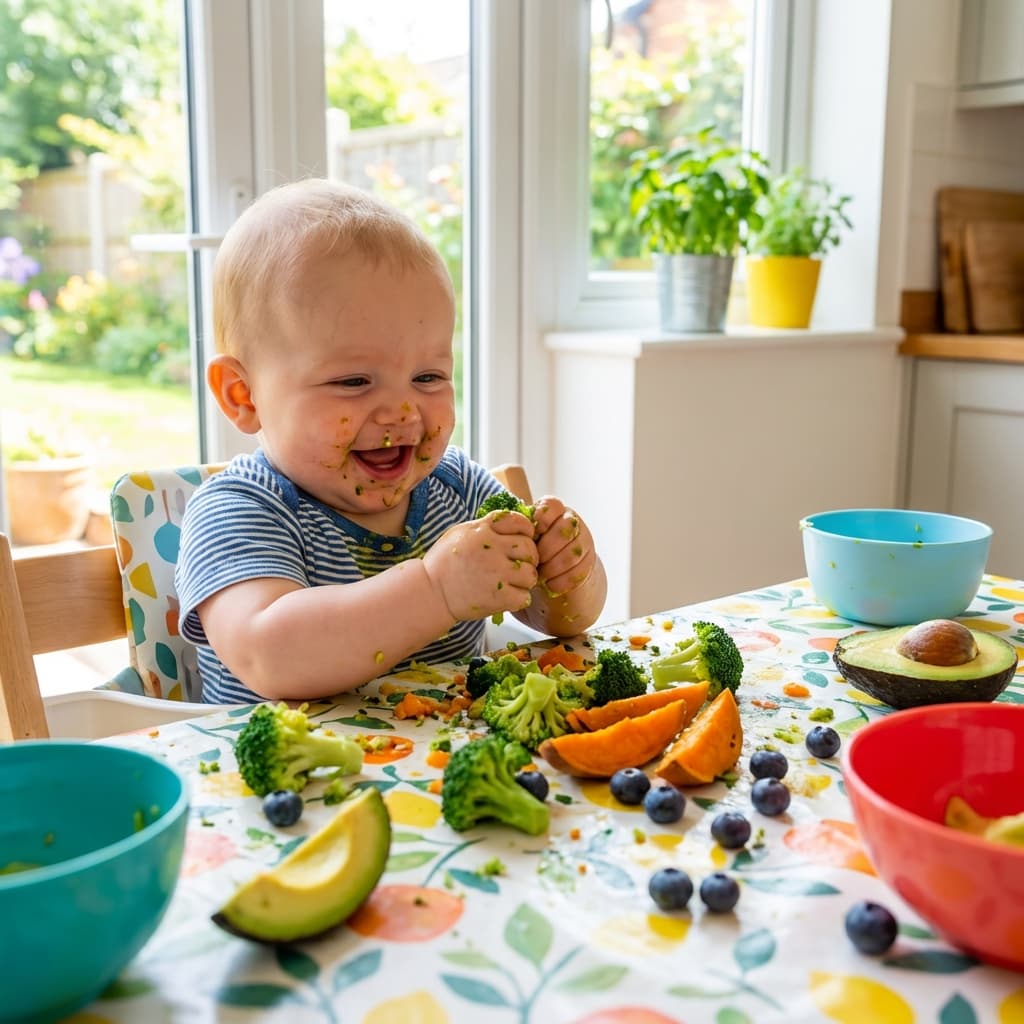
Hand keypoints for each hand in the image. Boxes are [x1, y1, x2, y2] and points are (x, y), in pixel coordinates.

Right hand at [423, 511, 537, 621]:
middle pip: (529, 548)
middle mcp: (491, 548)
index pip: (518, 521)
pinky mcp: (497, 597)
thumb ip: (486, 527)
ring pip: (530, 573)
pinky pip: (524, 596)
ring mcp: (496, 573)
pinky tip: (509, 597)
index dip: (526, 531)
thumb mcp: (461, 533)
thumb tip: (512, 525)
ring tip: (514, 582)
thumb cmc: (444, 563)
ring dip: (525, 579)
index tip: (523, 539)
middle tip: (520, 565)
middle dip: (529, 557)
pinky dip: (519, 598)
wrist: (430, 592)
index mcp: (482, 530)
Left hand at [531, 496, 597, 597]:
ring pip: (571, 554)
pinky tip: (550, 585)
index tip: (531, 535)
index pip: (552, 505)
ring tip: (539, 576)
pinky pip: (577, 572)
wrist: (557, 573)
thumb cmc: (534, 552)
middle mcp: (572, 521)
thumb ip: (521, 532)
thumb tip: (508, 535)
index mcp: (554, 510)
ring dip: (552, 568)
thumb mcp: (526, 539)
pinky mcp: (590, 562)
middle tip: (532, 563)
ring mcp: (584, 540)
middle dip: (544, 551)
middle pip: (563, 531)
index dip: (541, 520)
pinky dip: (560, 582)